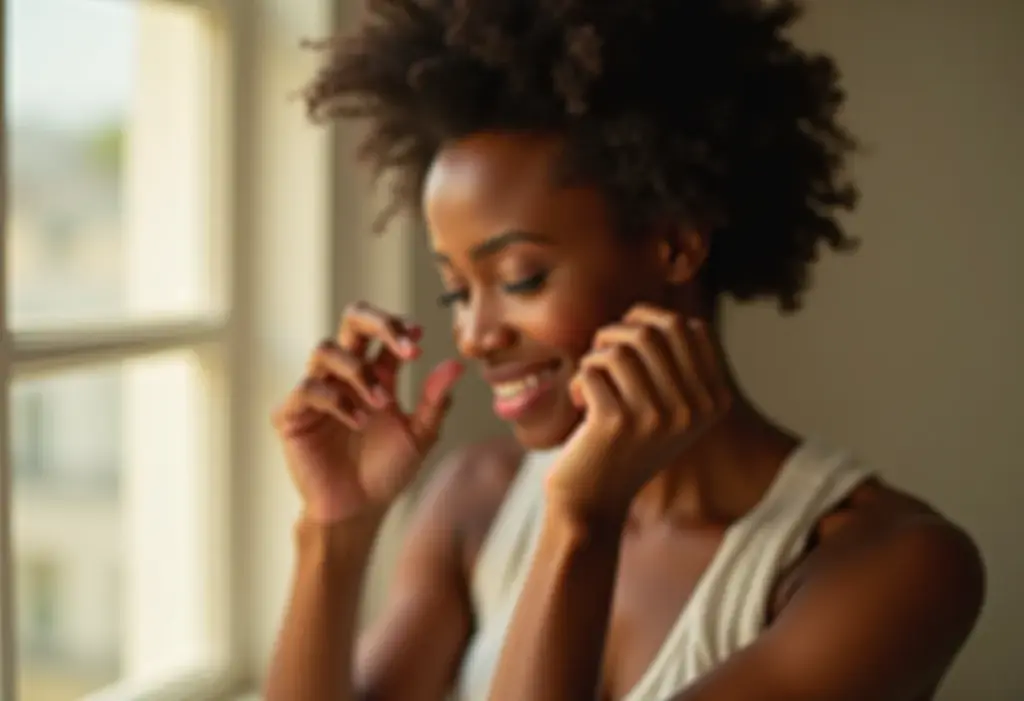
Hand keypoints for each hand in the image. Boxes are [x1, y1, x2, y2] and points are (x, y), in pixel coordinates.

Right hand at [272, 302, 463, 523]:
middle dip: (378, 322)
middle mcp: (344, 375)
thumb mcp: (419, 436)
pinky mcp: (292, 414)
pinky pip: (306, 388)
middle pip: (351, 321)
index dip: (400, 326)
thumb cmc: (387, 471)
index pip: (383, 331)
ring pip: (326, 349)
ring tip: (383, 401)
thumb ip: (435, 401)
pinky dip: (336, 400)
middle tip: (406, 347)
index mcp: (375, 373)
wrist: (359, 510)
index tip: (419, 339)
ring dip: (359, 370)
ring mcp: (317, 391)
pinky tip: (359, 421)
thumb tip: (457, 365)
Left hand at [546, 305, 731, 522]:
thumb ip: (671, 361)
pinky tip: (580, 404)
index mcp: (713, 400)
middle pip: (653, 332)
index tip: (625, 337)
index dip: (652, 318)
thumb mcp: (664, 405)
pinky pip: (592, 370)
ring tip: (590, 382)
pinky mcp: (618, 423)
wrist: (595, 501)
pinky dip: (579, 381)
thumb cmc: (623, 442)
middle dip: (616, 333)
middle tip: (599, 357)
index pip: (691, 327)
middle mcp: (693, 409)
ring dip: (594, 359)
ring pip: (619, 349)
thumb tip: (650, 313)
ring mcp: (658, 416)